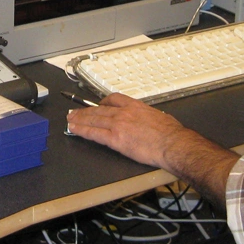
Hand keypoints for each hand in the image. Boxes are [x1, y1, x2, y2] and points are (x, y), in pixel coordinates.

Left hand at [65, 92, 187, 168]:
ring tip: (70, 119)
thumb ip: (150, 117)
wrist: (172, 144)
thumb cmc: (172, 134)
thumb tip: (150, 121)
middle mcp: (124, 113)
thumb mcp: (160, 117)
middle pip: (99, 109)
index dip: (103, 101)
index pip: (114, 98)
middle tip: (75, 111)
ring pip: (94, 119)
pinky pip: (94, 133)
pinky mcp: (115, 139)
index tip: (98, 104)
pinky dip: (83, 130)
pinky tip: (75, 129)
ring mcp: (118, 125)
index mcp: (136, 106)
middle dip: (85, 110)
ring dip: (80, 119)